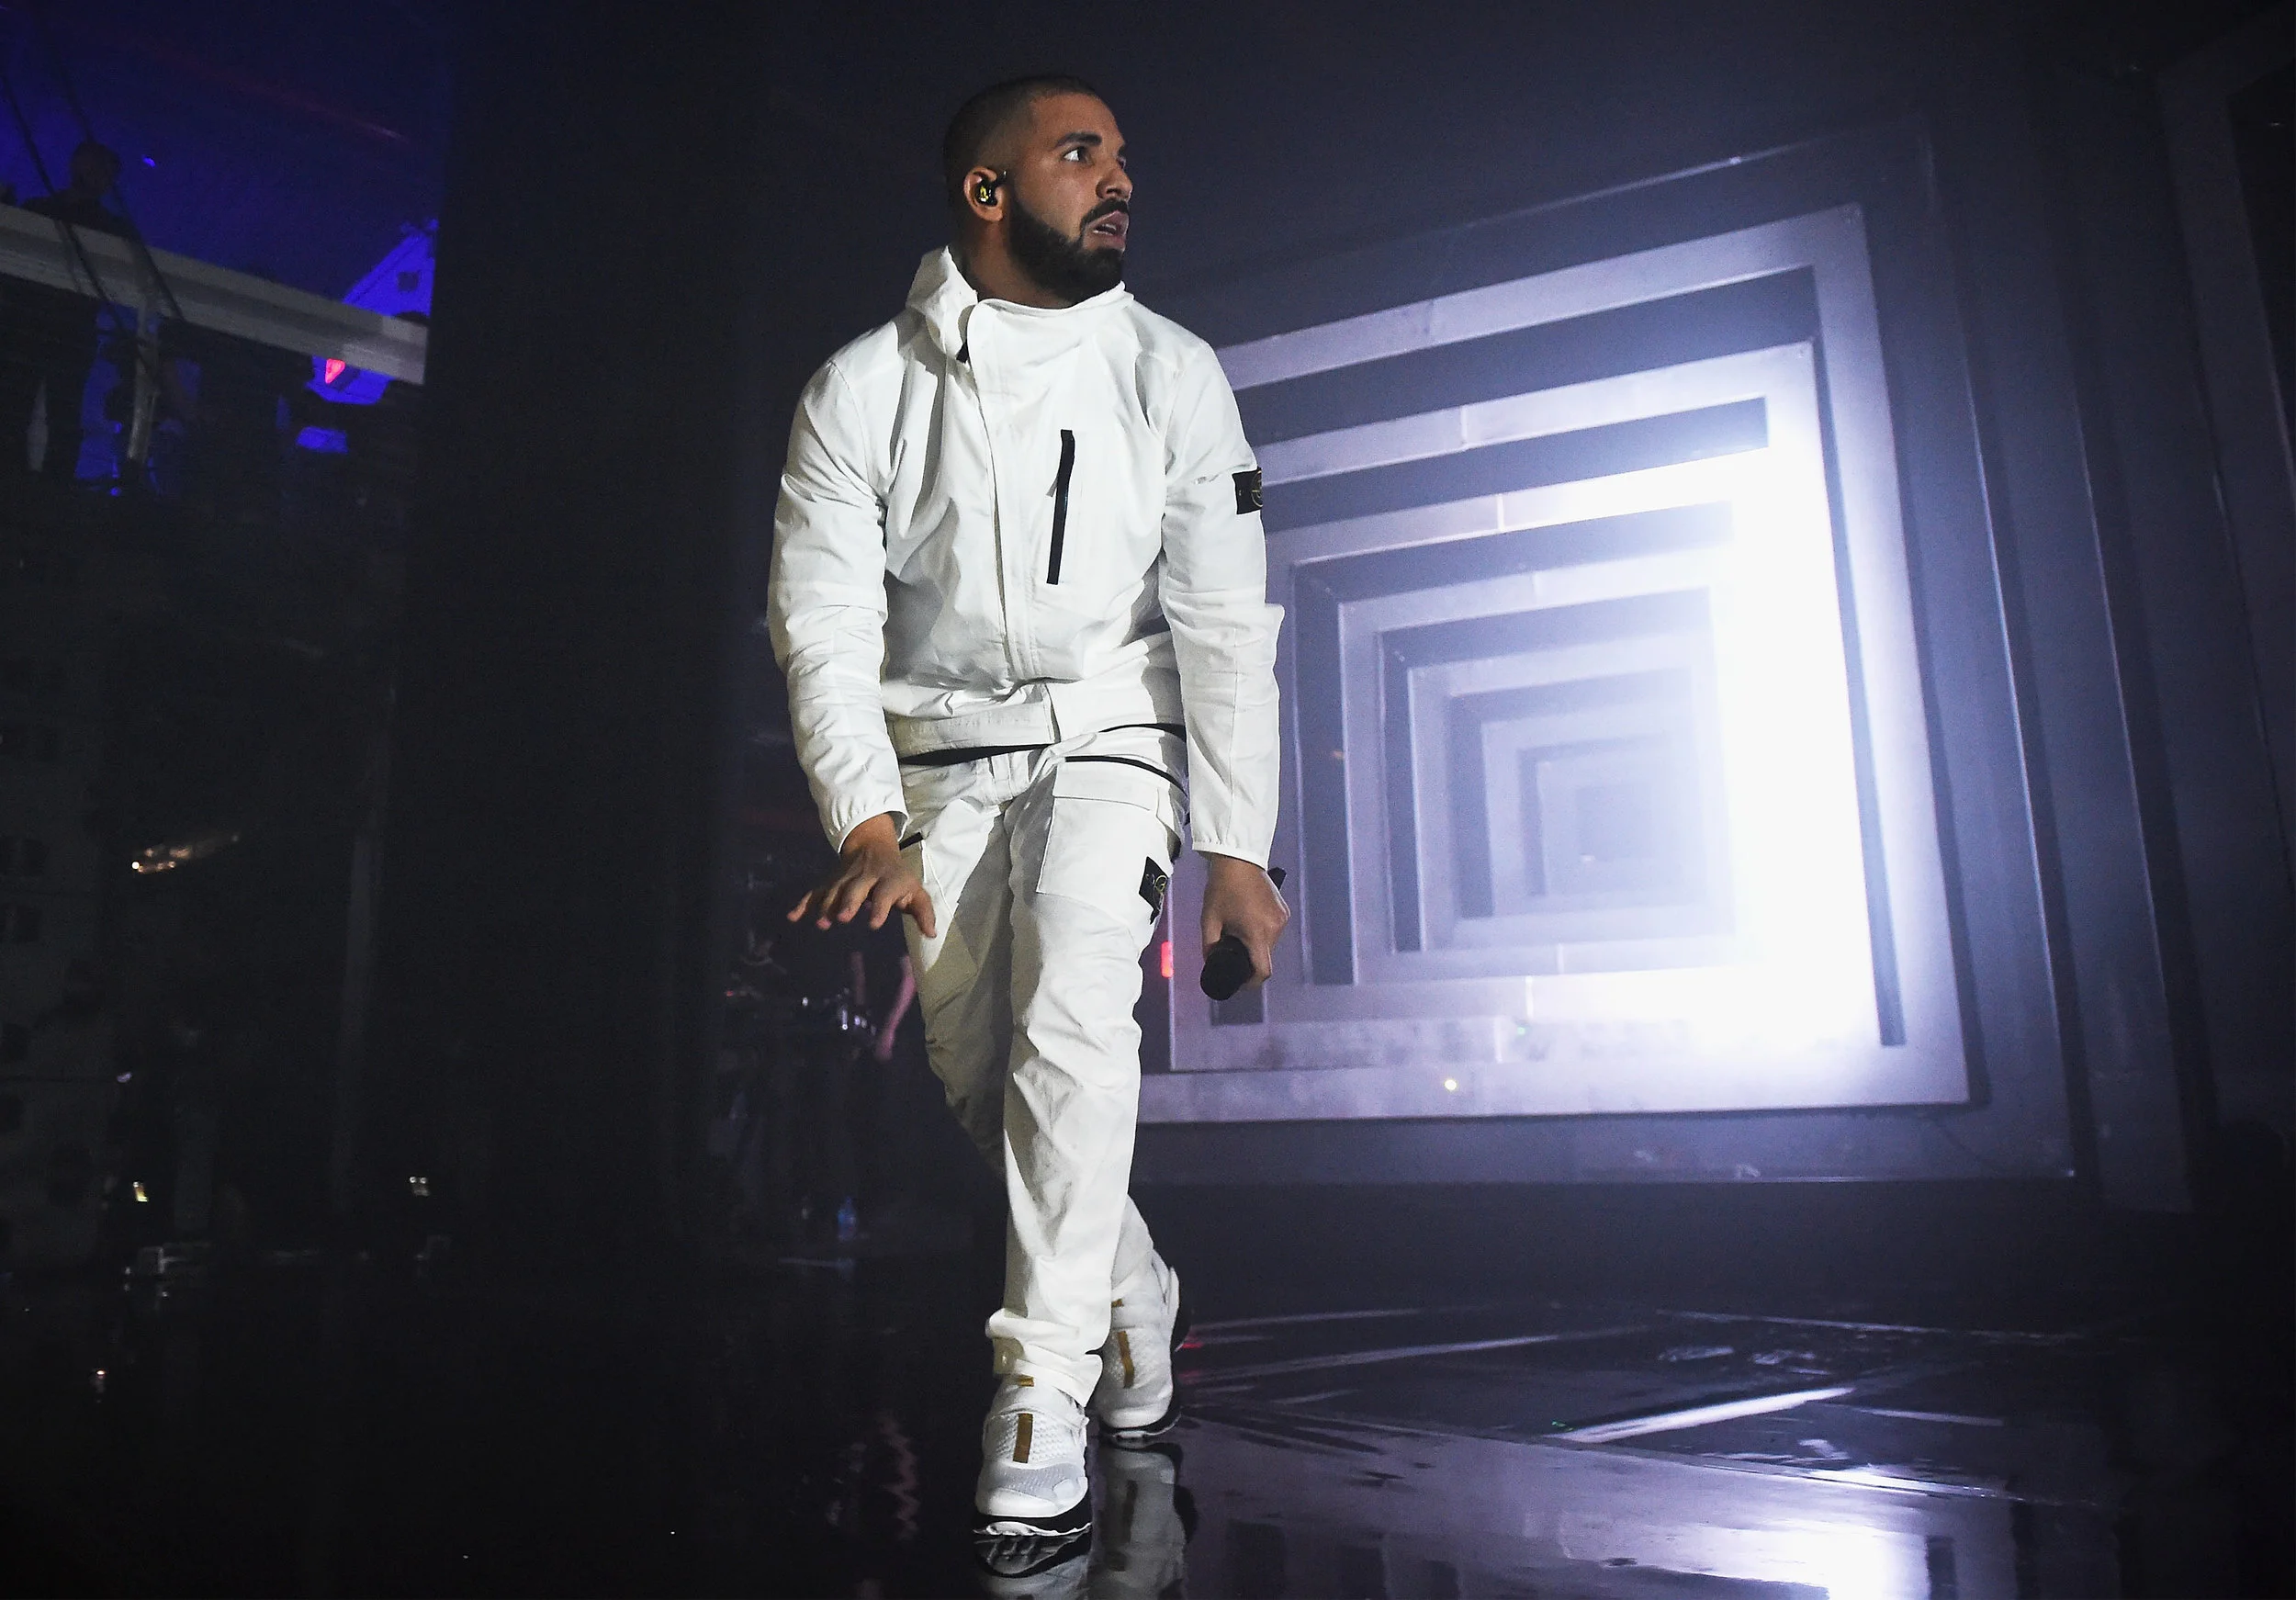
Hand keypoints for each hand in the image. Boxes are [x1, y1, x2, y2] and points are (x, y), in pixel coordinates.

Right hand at [788, 814, 937, 937]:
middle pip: (855, 889)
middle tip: (843, 918)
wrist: (872, 845)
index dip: (879, 907)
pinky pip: (816, 891)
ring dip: (826, 905)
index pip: (884, 893)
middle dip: (848, 903)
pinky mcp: (831, 881)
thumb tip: (931, 934)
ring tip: (822, 923)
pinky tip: (793, 917)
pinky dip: (804, 903)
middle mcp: (866, 877)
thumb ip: (923, 911)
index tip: (873, 924)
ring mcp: (845, 878)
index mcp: (889, 880)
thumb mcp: (914, 890)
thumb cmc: (897, 877)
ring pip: (834, 890)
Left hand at [1200, 854, 1288, 987]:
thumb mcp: (1209, 919)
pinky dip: (1262, 931)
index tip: (1240, 980)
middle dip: (1249, 957)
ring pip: (1270, 943)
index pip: (1263, 971)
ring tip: (1239, 930)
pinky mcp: (1284, 910)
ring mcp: (1282, 918)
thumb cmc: (1222, 889)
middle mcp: (1275, 929)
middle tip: (1231, 948)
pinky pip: (1274, 930)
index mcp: (1258, 933)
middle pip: (1265, 956)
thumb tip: (1210, 962)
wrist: (1238, 859)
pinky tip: (1249, 920)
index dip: (1252, 982)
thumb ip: (1209, 946)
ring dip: (1256, 943)